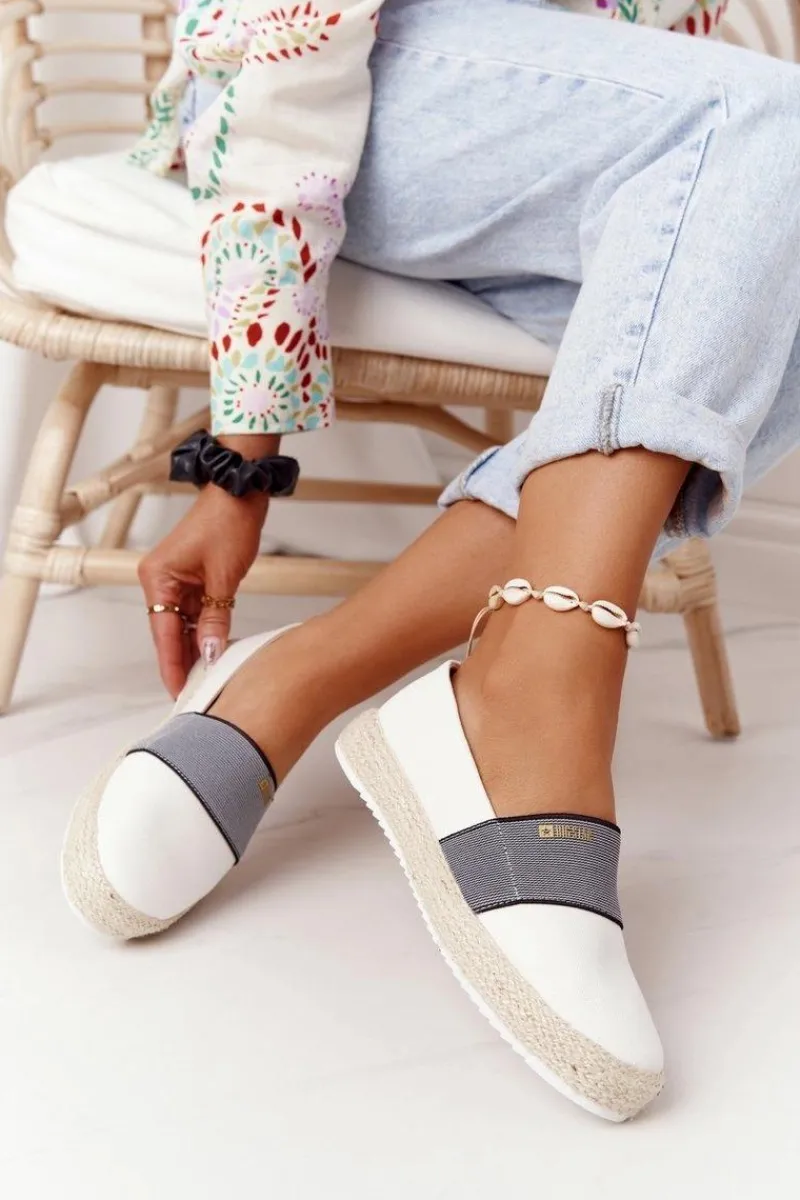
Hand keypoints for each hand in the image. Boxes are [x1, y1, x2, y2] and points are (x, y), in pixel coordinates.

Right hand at [138, 483, 268, 697]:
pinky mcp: (191, 579)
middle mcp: (159, 580)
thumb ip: (216, 618)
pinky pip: (194, 613)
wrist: (240, 492)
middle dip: (182, 660)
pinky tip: (213, 650)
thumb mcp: (224, 578)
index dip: (172, 664)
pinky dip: (203, 630)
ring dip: (195, 647)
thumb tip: (209, 652)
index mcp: (158, 578)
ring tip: (206, 677)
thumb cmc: (228, 522)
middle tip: (194, 692)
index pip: (163, 633)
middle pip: (169, 632)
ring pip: (182, 625)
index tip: (178, 691)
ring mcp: (175, 580)